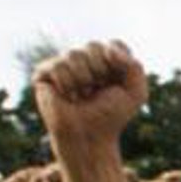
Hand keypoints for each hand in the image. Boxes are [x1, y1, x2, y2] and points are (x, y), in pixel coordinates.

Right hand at [33, 40, 148, 159]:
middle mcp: (85, 58)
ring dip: (83, 80)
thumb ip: (135, 67)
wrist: (89, 136)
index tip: (117, 83)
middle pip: (94, 46)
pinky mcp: (44, 73)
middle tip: (98, 91)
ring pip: (74, 54)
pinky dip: (67, 84)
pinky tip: (67, 96)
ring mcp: (64, 64)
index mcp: (107, 60)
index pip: (115, 45)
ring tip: (82, 95)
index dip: (119, 64)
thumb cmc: (112, 116)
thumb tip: (108, 49)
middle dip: (100, 71)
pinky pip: (58, 66)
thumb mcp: (136, 93)